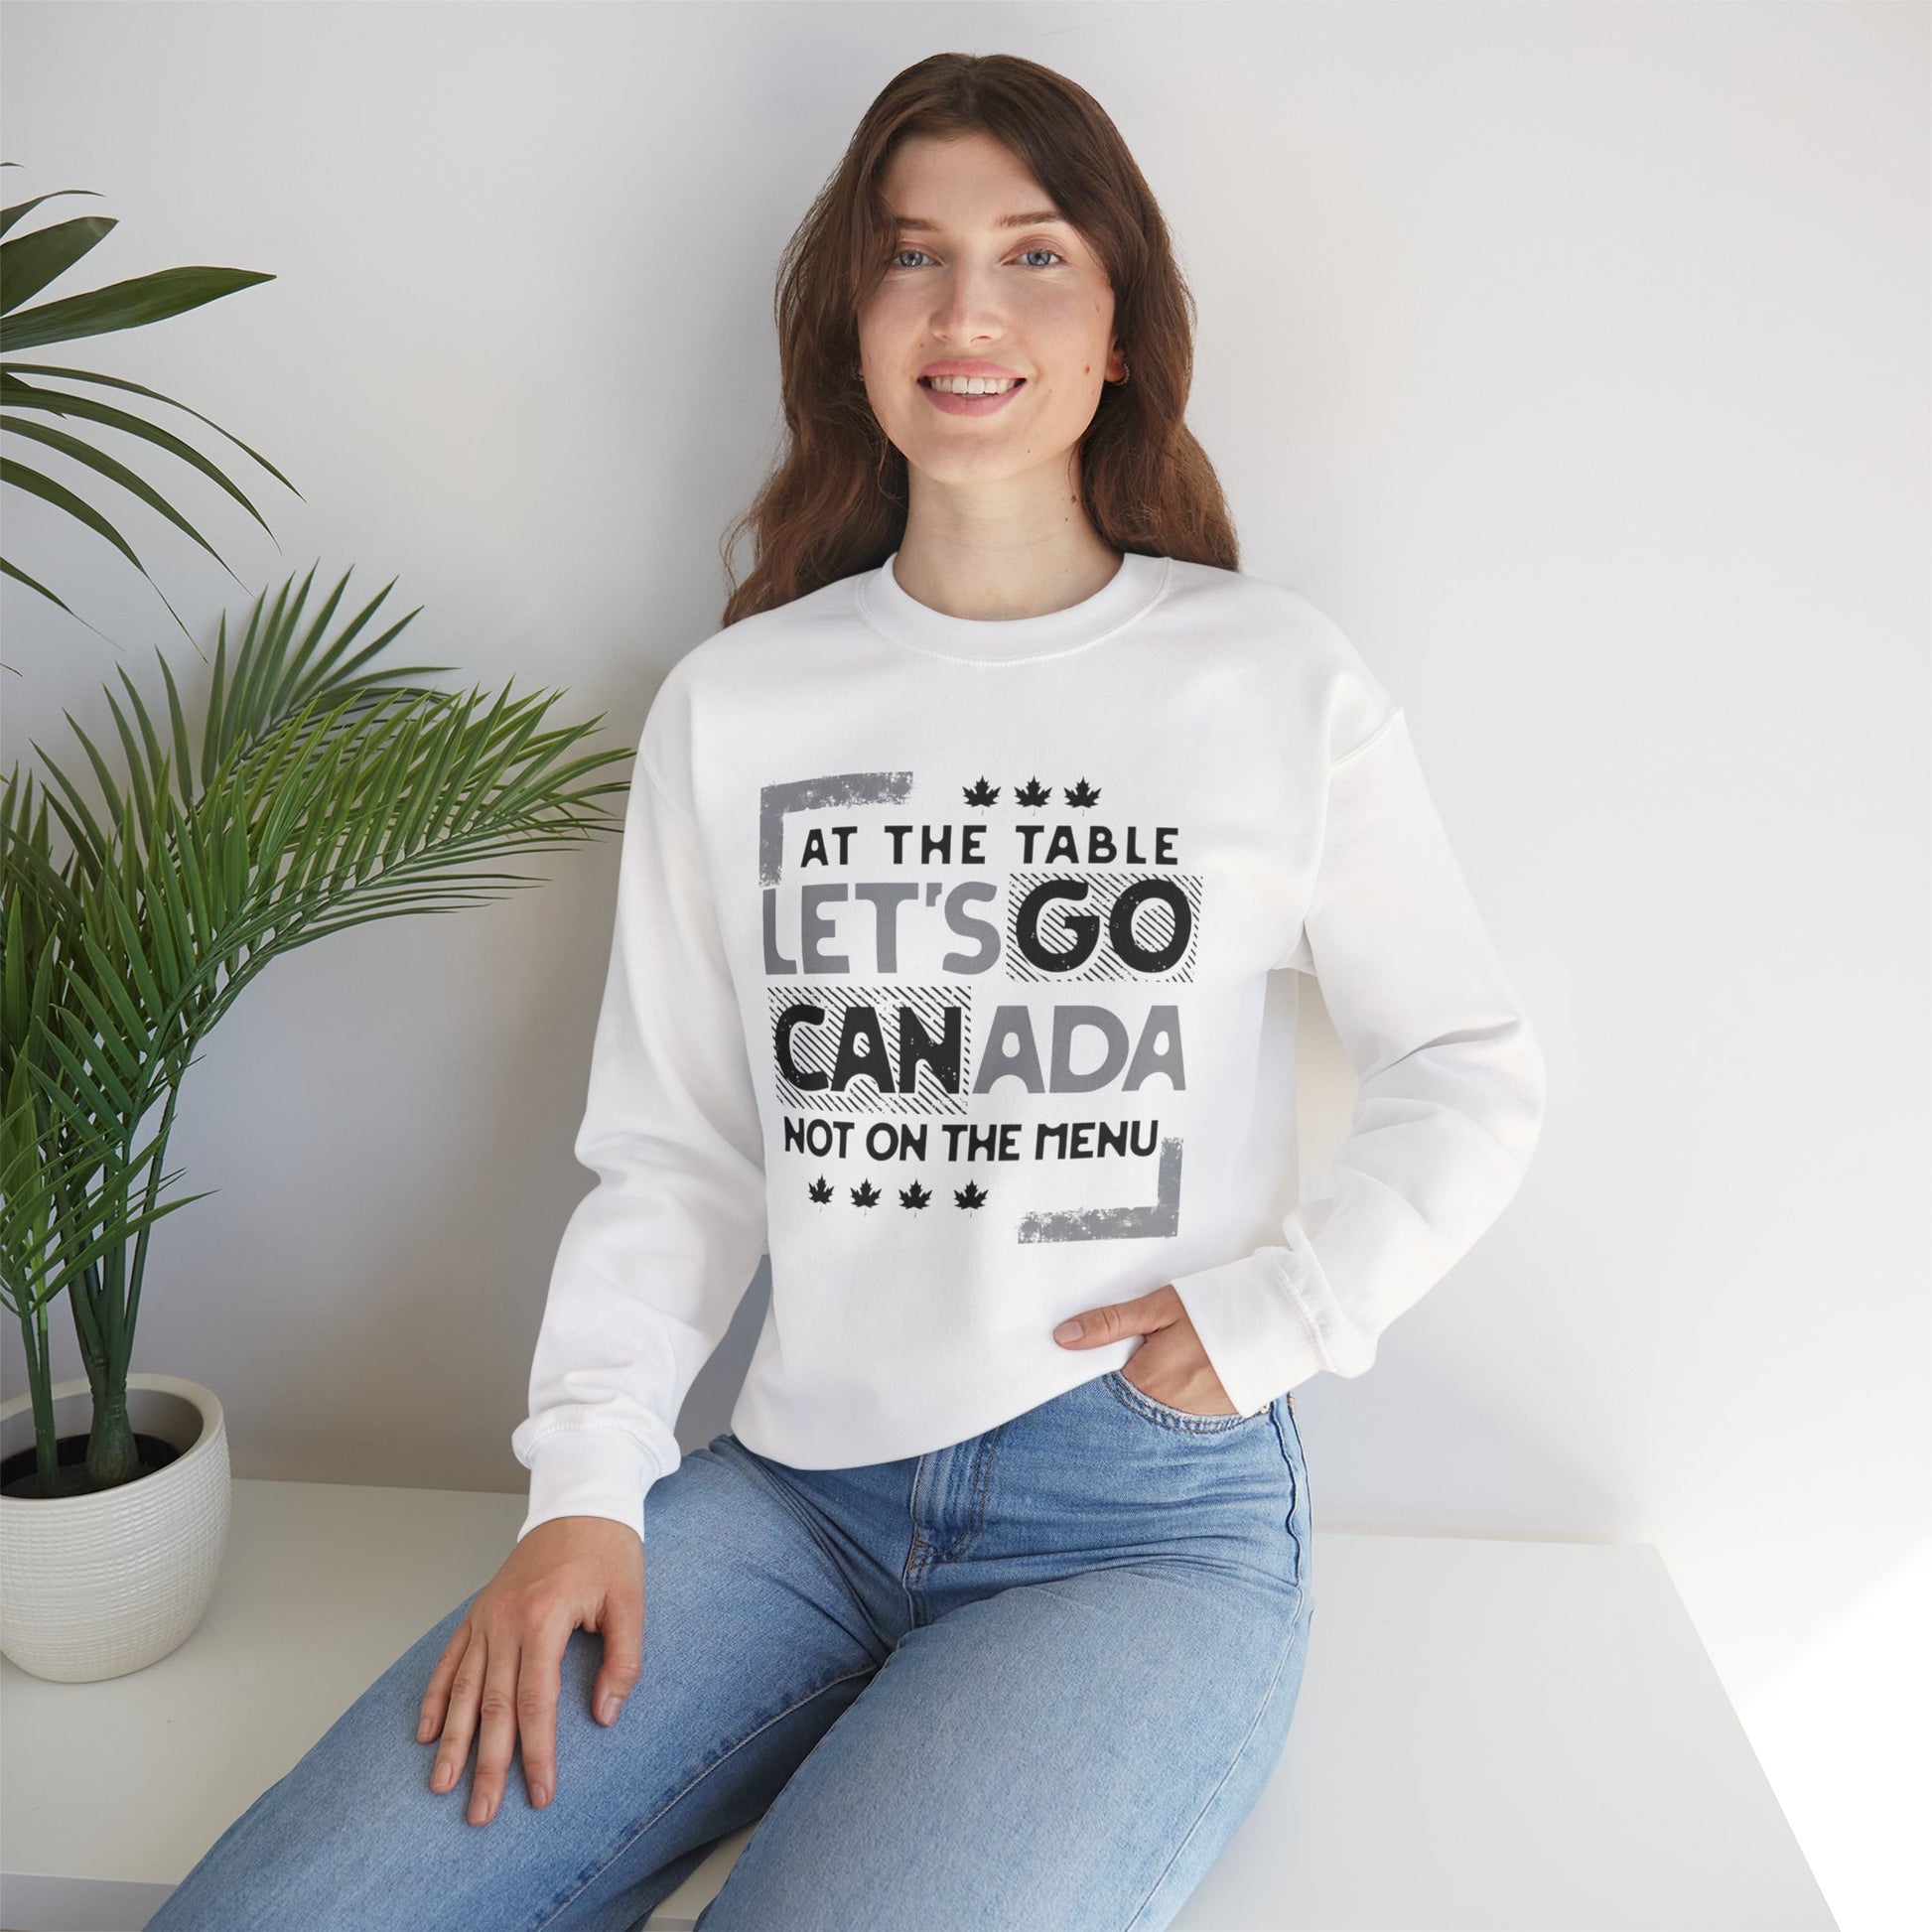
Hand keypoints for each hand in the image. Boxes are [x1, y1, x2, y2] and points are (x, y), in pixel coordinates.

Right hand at [417, 1514, 642, 1825]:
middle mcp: (505, 1621)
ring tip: (441, 1786)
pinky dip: (435, 1697)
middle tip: (480, 1813)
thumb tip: (604, 1716)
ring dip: (451, 1741)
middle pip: (492, 1706)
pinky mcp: (479, 1612)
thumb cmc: (609, 1551)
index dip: (537, 1753)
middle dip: (485, 1764)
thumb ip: (623, 1661)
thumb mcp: (630, 1602)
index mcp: (544, 1619)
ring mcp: (486, 1616)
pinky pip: (450, 1659)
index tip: (539, 1793)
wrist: (580, 1502)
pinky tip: (426, 1732)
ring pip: (462, 1689)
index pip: (536, 1703)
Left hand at [1052, 1283, 1237, 1415]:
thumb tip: (1063, 1337)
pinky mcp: (1214, 1419)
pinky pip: (1180, 1416)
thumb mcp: (1160, 1307)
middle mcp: (1166, 1409)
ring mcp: (1193, 1419)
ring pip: (1152, 1411)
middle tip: (1137, 1358)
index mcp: (1147, 1380)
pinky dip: (1174, 1400)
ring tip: (1165, 1364)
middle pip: (1126, 1404)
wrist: (1280, 1322)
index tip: (1085, 1362)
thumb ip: (1111, 1324)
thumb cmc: (1218, 1308)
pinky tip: (1184, 1376)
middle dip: (1120, 1387)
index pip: (1100, 1391)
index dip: (1092, 1376)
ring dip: (1148, 1394)